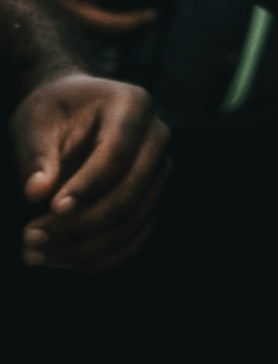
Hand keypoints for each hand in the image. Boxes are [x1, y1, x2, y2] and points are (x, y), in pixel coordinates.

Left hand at [16, 63, 166, 267]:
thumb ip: (36, 156)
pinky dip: (99, 256)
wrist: (68, 112)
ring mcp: (158, 169)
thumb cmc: (52, 113)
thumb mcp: (35, 123)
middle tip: (33, 237)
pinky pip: (135, 237)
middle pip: (130, 193)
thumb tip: (37, 192)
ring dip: (87, 247)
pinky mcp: (151, 197)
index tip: (52, 209)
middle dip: (82, 224)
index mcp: (132, 105)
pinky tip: (60, 258)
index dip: (85, 187)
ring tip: (39, 252)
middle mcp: (156, 136)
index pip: (116, 154)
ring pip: (134, 221)